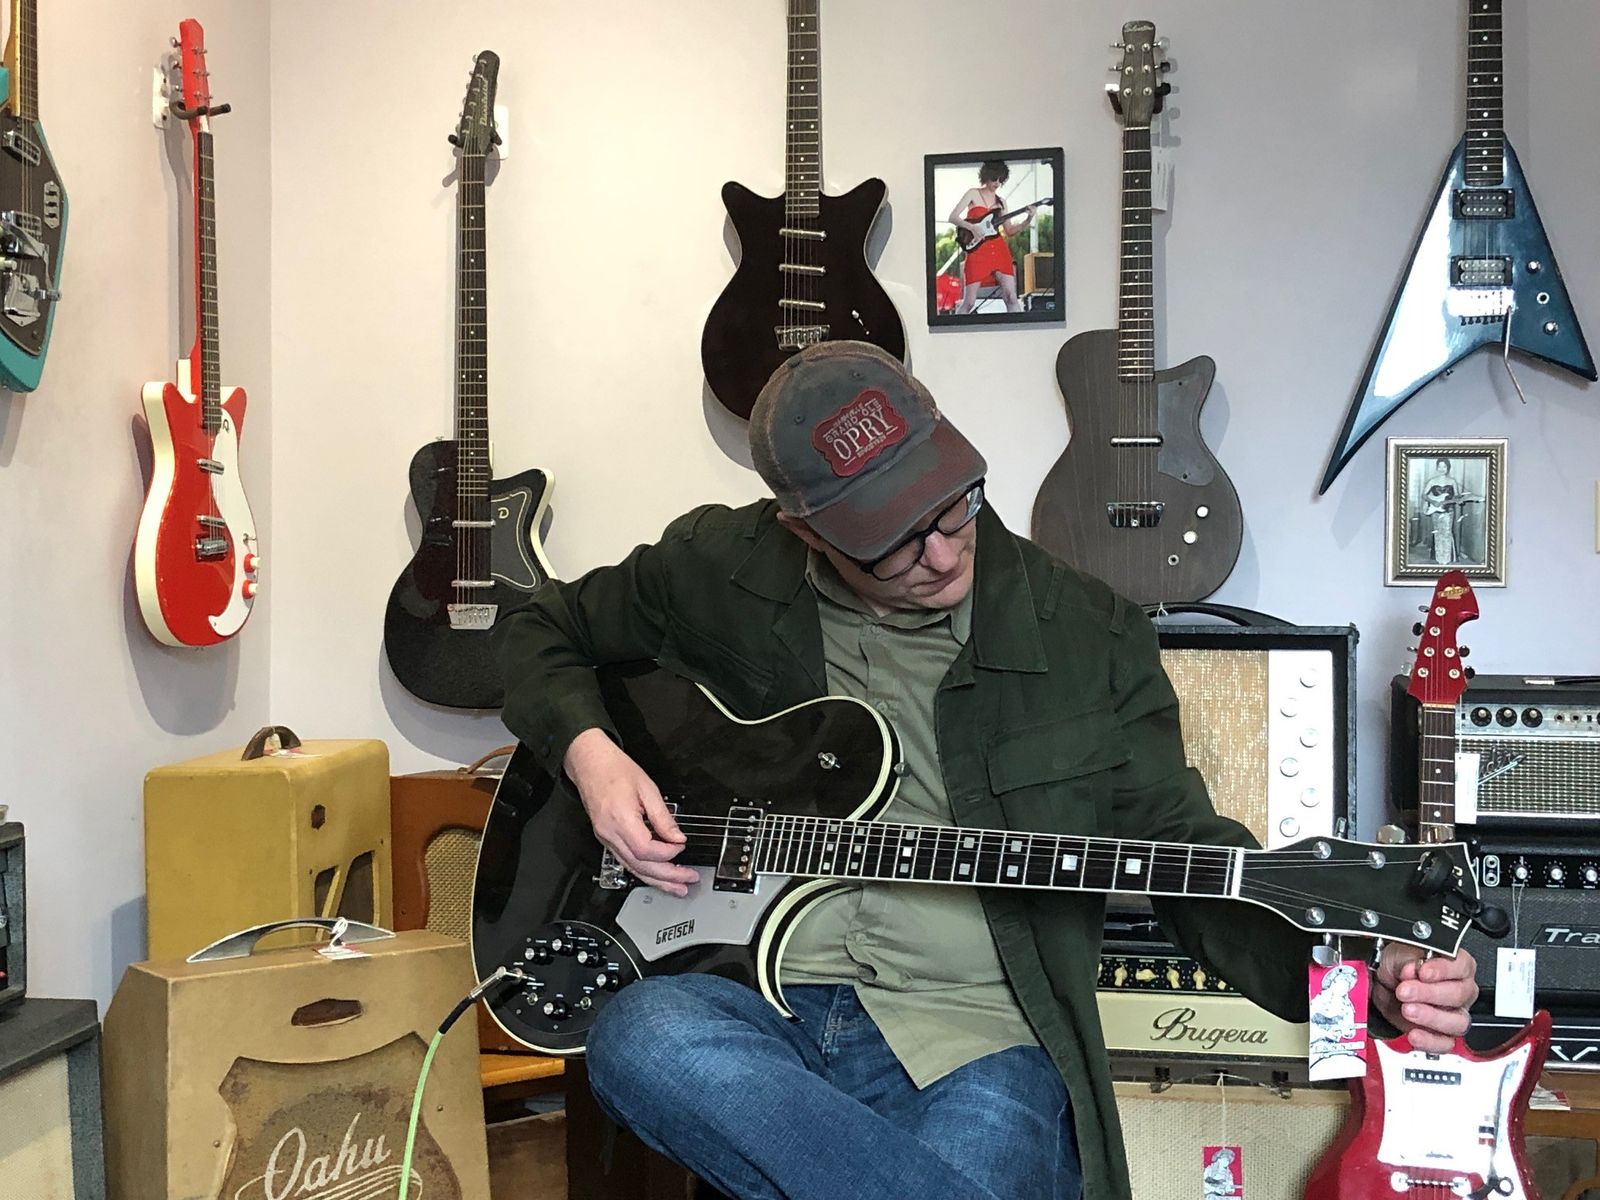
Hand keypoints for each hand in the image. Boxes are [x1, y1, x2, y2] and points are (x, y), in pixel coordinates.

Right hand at [563, 728, 696, 896]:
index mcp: (621, 819)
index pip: (647, 850)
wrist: (590, 763)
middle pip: (640, 865)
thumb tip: (677, 838)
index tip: (682, 845)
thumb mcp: (647, 788)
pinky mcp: (606, 838)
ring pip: (632, 868)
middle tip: (687, 881)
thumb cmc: (615, 770)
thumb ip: (663, 817)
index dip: (668, 853)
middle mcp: (610, 833)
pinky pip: (625, 860)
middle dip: (667, 877)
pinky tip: (656, 876)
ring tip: (675, 887)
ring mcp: (606, 838)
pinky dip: (643, 871)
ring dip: (656, 880)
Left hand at [1372, 942, 1479, 1052]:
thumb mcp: (1401, 954)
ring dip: (1430, 1017)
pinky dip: (1430, 1041)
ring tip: (1407, 1010)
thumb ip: (1411, 960)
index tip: (1422, 972)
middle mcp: (1461, 990)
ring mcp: (1455, 1014)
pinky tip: (1414, 1034)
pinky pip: (1446, 1043)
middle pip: (1459, 995)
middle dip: (1429, 993)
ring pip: (1458, 1021)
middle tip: (1405, 991)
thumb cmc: (1398, 965)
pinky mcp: (1443, 1035)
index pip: (1462, 966)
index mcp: (1457, 965)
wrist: (1383, 985)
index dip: (1443, 970)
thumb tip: (1414, 969)